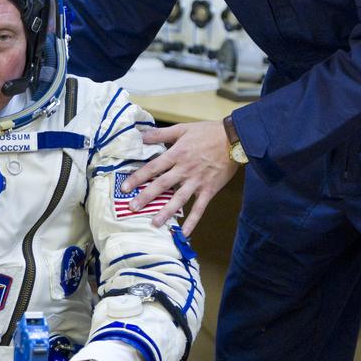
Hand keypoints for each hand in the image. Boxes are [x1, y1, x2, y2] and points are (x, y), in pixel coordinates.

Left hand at [126, 120, 236, 235]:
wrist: (236, 138)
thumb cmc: (208, 132)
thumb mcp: (183, 129)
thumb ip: (161, 134)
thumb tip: (141, 135)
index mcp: (176, 154)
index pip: (152, 168)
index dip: (138, 178)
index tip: (124, 188)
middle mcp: (184, 170)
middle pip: (161, 185)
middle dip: (146, 197)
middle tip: (132, 208)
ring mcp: (197, 181)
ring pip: (178, 199)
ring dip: (166, 212)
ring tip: (154, 224)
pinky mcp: (209, 189)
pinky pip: (200, 207)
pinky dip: (193, 221)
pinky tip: (185, 232)